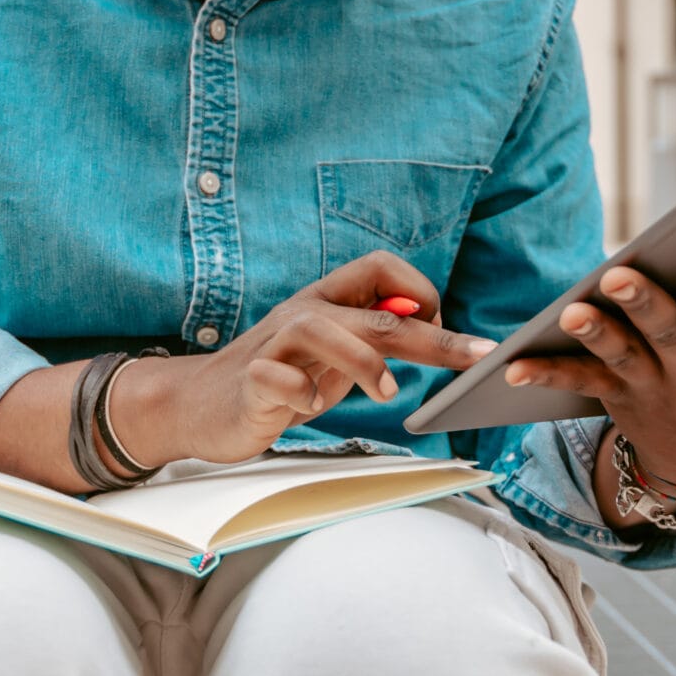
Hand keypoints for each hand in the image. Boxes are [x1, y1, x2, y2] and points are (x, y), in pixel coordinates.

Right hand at [117, 251, 495, 467]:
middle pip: (375, 312)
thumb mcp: (335, 356)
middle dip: (433, 336)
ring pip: (321, 330)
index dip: (422, 294)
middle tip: (474, 358)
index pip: (382, 268)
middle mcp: (303, 312)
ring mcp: (273, 345)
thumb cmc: (279, 379)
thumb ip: (376, 338)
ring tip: (388, 394)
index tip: (445, 335)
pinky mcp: (249, 381)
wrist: (201, 405)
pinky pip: (275, 377)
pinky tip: (308, 408)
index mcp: (328, 301)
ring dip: (364, 361)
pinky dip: (299, 393)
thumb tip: (434, 326)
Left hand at [502, 224, 675, 493]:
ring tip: (571, 311)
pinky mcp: (614, 395)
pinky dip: (544, 374)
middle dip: (645, 301)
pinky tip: (510, 366)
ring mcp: (651, 381)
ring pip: (619, 355)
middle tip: (620, 274)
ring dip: (594, 335)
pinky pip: (576, 383)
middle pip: (667, 329)